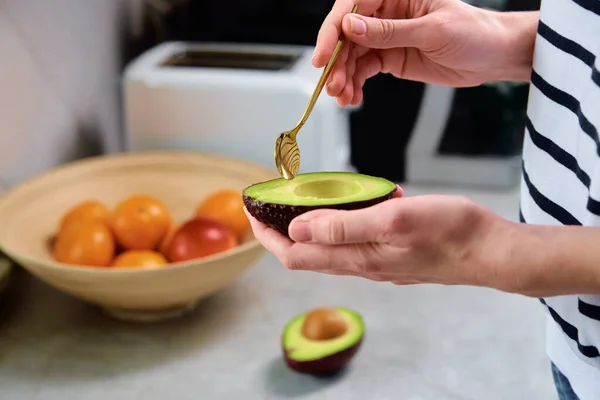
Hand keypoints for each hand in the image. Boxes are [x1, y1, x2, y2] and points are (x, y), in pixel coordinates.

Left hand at [246, 191, 518, 291]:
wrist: (490, 251)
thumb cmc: (449, 232)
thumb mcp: (393, 219)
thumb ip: (344, 225)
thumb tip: (296, 228)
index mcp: (356, 257)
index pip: (294, 254)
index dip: (267, 236)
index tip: (252, 211)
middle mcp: (361, 264)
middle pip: (306, 253)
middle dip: (281, 230)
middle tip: (270, 203)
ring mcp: (377, 261)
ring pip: (329, 247)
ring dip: (308, 226)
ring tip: (301, 199)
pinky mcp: (391, 254)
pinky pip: (352, 241)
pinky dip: (338, 223)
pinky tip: (349, 202)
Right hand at [314, 0, 536, 105]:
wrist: (493, 56)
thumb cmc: (473, 32)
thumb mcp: (431, 31)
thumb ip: (389, 31)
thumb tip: (351, 27)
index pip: (353, 6)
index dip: (333, 30)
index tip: (324, 55)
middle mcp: (387, 13)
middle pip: (347, 34)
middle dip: (337, 61)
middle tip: (332, 84)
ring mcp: (387, 36)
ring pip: (352, 55)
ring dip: (343, 76)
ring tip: (342, 97)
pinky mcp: (390, 57)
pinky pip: (364, 69)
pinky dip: (355, 84)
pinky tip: (353, 97)